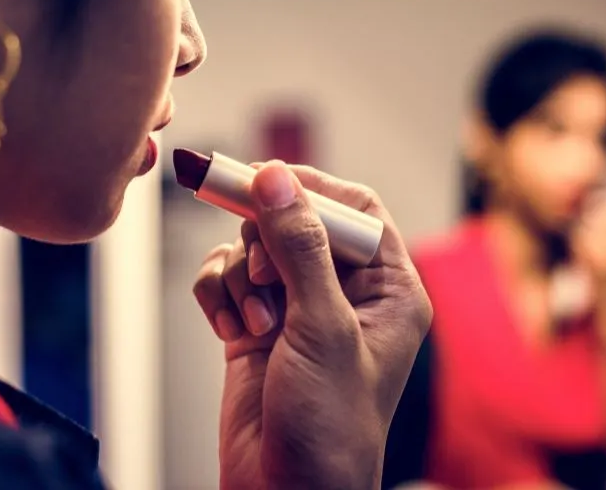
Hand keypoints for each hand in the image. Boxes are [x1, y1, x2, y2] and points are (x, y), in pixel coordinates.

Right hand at [193, 161, 431, 489]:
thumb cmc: (330, 427)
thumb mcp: (323, 329)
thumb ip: (300, 247)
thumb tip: (276, 178)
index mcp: (387, 289)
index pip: (353, 209)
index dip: (309, 190)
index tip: (263, 179)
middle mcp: (343, 292)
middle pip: (295, 220)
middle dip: (267, 241)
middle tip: (261, 270)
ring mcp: (295, 307)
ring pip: (254, 248)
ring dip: (242, 278)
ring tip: (256, 326)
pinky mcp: (254, 324)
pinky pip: (227, 279)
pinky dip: (219, 295)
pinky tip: (230, 331)